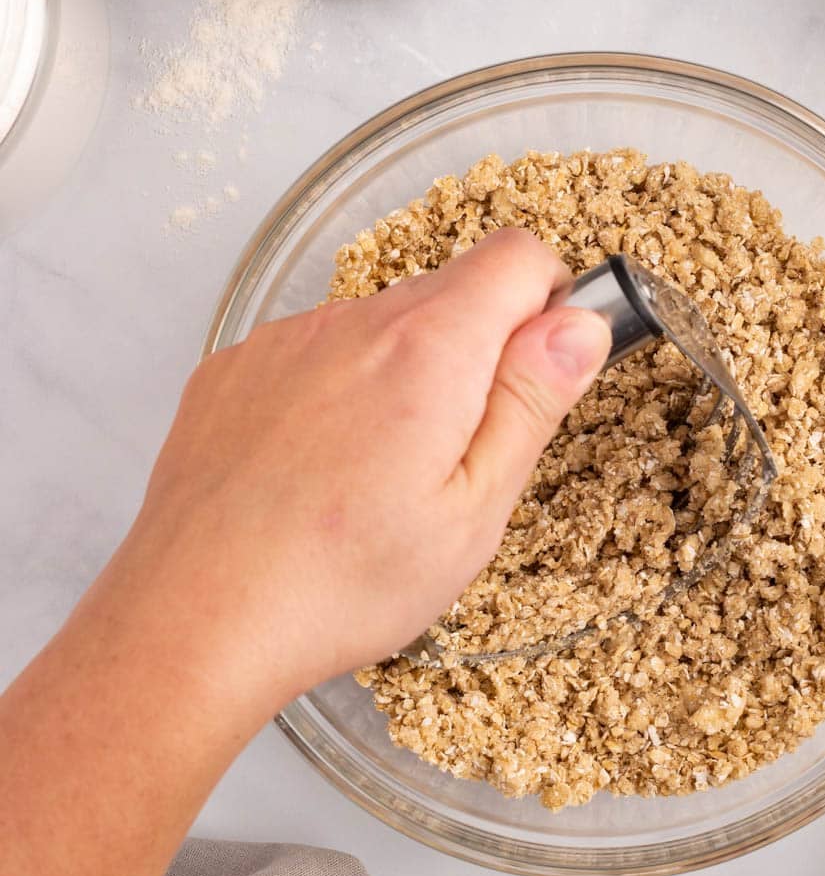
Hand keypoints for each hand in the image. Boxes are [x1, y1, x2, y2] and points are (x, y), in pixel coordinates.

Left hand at [111, 227, 611, 704]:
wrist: (194, 619)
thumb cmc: (342, 582)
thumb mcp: (474, 510)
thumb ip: (531, 402)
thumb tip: (578, 325)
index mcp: (428, 350)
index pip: (518, 255)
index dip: (548, 302)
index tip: (539, 369)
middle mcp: (353, 321)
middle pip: (451, 290)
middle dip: (479, 353)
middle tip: (460, 454)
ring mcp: (286, 340)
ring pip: (383, 324)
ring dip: (408, 373)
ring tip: (383, 474)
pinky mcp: (237, 367)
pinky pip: (318, 351)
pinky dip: (341, 388)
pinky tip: (323, 468)